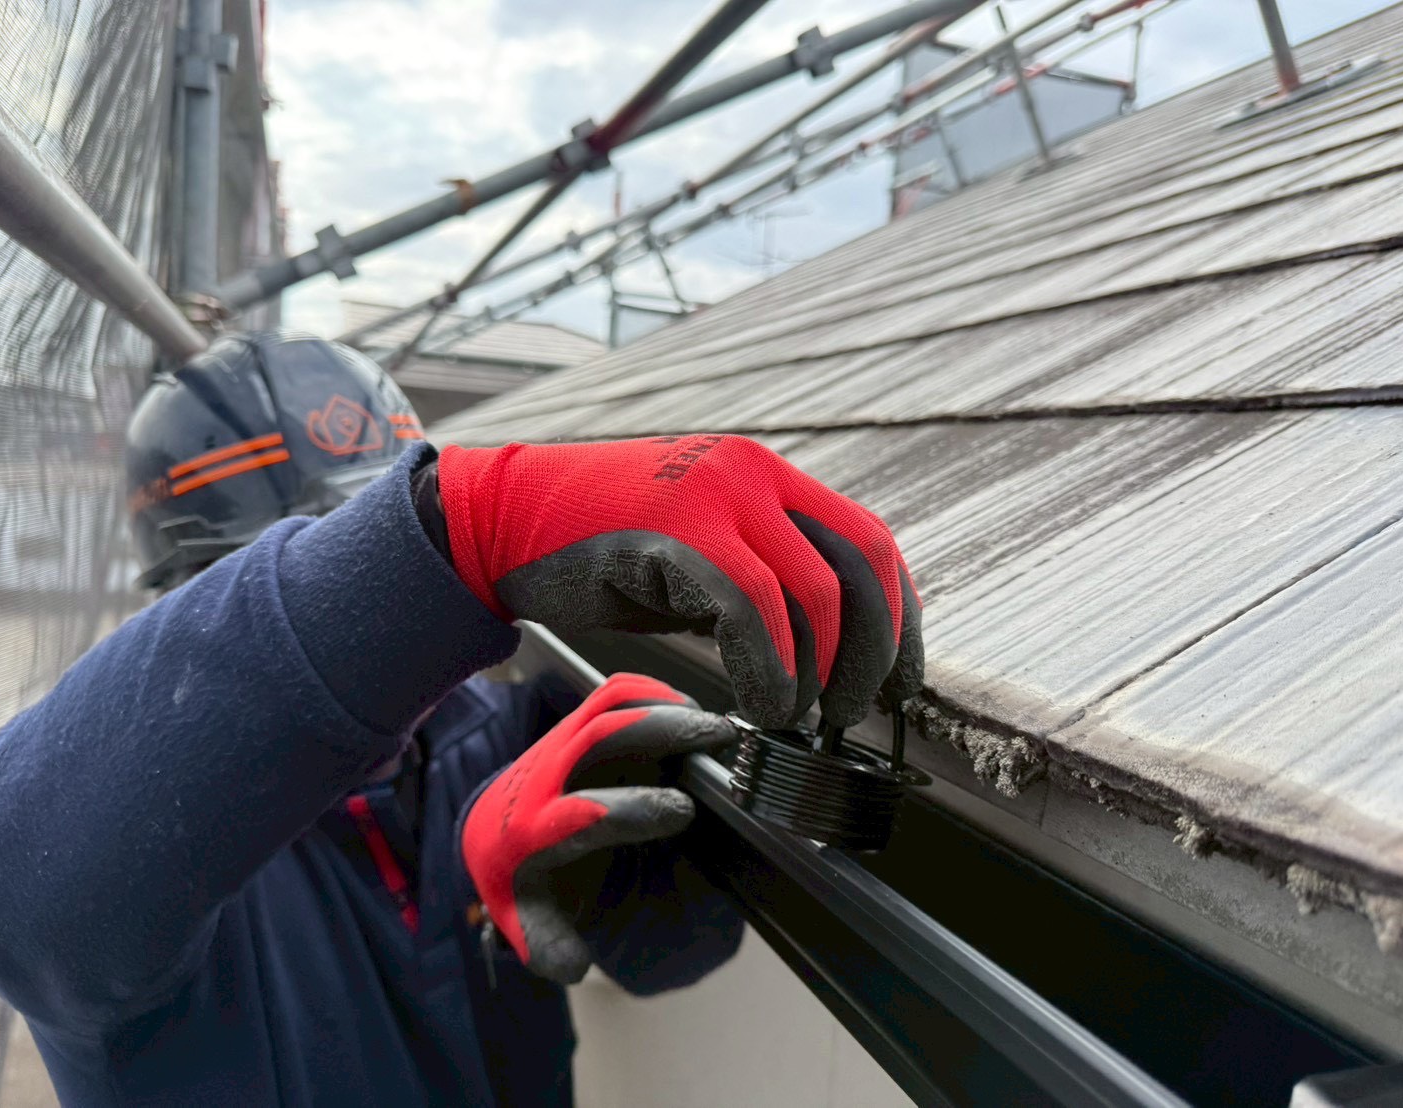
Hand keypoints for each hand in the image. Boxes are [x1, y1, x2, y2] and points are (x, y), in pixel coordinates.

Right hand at [438, 434, 922, 726]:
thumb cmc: (602, 547)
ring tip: (802, 719)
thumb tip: (821, 647)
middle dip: (872, 652)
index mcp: (767, 477)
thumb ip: (758, 575)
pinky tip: (762, 708)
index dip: (897, 619)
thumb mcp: (699, 549)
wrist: (505, 520)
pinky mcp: (673, 534)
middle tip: (853, 712)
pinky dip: (770, 669)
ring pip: (813, 589)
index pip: (869, 542)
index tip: (898, 681)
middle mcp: (752, 475)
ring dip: (821, 670)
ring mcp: (713, 496)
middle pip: (859, 564)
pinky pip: (751, 607)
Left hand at [461, 673, 734, 983]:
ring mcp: (558, 742)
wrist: (486, 827)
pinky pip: (613, 693)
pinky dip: (654, 692)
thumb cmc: (519, 872)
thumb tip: (575, 964)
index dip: (633, 809)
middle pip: (599, 736)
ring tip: (710, 723)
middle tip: (715, 739)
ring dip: (663, 705)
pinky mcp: (574, 722)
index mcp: (531, 833)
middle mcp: (542, 777)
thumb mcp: (526, 918)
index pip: (581, 814)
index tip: (682, 811)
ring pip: (608, 704)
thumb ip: (549, 944)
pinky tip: (687, 709)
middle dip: (661, 730)